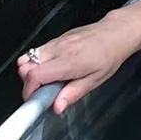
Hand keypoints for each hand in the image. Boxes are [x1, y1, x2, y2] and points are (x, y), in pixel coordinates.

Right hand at [16, 14, 139, 111]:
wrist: (115, 33)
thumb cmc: (109, 55)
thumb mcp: (96, 80)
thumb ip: (73, 94)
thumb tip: (57, 106)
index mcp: (68, 62)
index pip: (34, 75)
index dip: (28, 90)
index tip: (33, 99)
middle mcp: (59, 50)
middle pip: (24, 66)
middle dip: (28, 82)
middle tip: (42, 90)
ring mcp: (56, 42)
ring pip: (27, 57)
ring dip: (31, 71)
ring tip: (47, 80)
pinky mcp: (56, 38)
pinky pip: (36, 51)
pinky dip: (37, 62)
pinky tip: (53, 68)